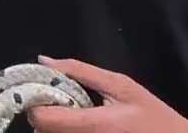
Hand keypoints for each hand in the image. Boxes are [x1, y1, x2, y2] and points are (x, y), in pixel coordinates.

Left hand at [27, 55, 187, 132]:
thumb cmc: (151, 115)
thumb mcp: (121, 86)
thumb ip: (80, 71)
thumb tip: (45, 61)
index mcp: (94, 125)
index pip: (43, 119)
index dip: (36, 101)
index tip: (42, 88)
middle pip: (42, 128)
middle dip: (44, 109)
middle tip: (59, 96)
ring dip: (53, 121)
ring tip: (74, 109)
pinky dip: (63, 130)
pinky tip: (79, 121)